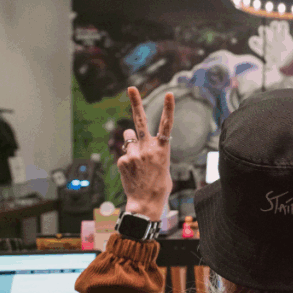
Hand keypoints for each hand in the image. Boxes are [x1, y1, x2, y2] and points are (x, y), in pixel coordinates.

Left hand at [118, 86, 174, 220]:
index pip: (167, 125)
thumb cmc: (158, 186)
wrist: (146, 204)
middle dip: (135, 102)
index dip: (169, 109)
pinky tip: (131, 173)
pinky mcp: (122, 160)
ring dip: (130, 143)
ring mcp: (133, 154)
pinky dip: (126, 161)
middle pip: (140, 120)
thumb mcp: (162, 166)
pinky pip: (123, 155)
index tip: (170, 94)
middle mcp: (147, 148)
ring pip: (128, 139)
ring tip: (136, 159)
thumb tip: (134, 141)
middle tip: (131, 88)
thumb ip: (151, 151)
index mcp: (162, 150)